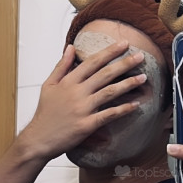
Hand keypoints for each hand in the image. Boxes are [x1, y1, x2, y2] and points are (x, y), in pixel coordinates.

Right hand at [20, 41, 147, 160]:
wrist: (39, 138)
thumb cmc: (45, 113)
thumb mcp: (48, 85)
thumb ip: (61, 65)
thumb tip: (70, 47)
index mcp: (68, 81)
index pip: (92, 62)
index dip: (109, 51)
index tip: (124, 43)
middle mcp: (77, 92)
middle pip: (105, 74)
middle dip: (124, 63)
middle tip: (140, 55)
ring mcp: (83, 109)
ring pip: (109, 92)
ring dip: (128, 84)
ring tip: (143, 77)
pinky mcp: (87, 125)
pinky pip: (109, 115)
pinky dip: (123, 109)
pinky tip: (135, 105)